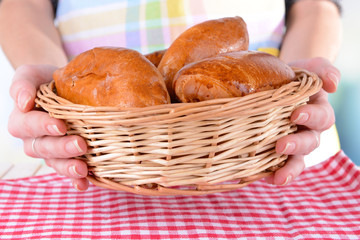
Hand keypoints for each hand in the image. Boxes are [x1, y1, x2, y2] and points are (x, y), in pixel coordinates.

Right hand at [8, 65, 88, 190]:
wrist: (68, 88)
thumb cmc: (49, 80)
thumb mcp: (33, 74)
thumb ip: (23, 83)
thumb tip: (23, 102)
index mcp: (23, 119)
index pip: (26, 125)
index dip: (42, 126)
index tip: (60, 125)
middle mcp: (34, 139)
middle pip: (42, 148)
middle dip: (61, 148)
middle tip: (81, 145)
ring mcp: (50, 151)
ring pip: (54, 163)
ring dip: (68, 167)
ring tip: (83, 169)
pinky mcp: (66, 158)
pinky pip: (67, 172)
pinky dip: (75, 180)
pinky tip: (84, 184)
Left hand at [266, 57, 339, 184]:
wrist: (276, 84)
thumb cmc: (294, 78)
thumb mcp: (309, 69)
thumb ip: (324, 71)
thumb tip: (333, 84)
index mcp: (318, 112)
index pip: (322, 118)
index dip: (311, 117)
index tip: (296, 114)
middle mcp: (308, 131)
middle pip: (310, 143)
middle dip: (297, 145)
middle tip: (281, 145)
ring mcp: (293, 144)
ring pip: (297, 161)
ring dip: (288, 169)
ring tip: (277, 178)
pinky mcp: (276, 152)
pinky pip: (277, 166)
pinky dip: (271, 173)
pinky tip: (263, 178)